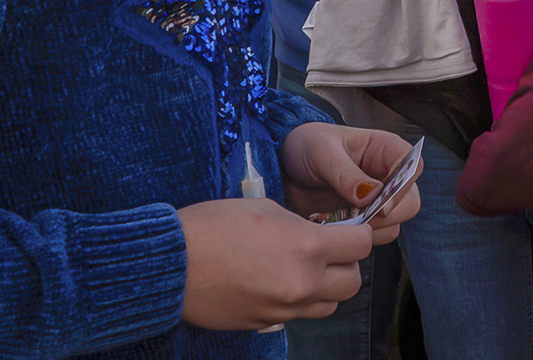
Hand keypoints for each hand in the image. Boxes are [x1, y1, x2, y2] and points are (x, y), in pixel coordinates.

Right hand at [177, 198, 372, 330]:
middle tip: (327, 248)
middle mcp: (302, 283)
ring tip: (303, 267)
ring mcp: (284, 309)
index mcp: (305, 246)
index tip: (346, 227)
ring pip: (330, 305)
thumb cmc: (211, 227)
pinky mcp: (266, 324)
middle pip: (352, 282)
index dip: (356, 232)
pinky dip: (299, 300)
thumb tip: (317, 232)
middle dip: (345, 262)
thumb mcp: (263, 207)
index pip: (360, 244)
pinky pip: (299, 316)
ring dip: (326, 286)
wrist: (171, 265)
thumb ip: (299, 223)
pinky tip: (277, 281)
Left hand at [280, 122, 419, 242]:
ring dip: (367, 228)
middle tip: (354, 213)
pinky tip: (334, 225)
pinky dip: (355, 238)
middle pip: (409, 203)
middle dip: (384, 214)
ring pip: (393, 225)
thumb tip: (371, 195)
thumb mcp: (322, 153)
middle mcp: (388, 175)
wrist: (283, 167)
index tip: (378, 203)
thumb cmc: (305, 146)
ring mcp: (377, 200)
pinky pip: (373, 237)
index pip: (414, 168)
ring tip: (337, 217)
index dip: (402, 188)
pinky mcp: (364, 219)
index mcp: (385, 149)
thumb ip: (346, 174)